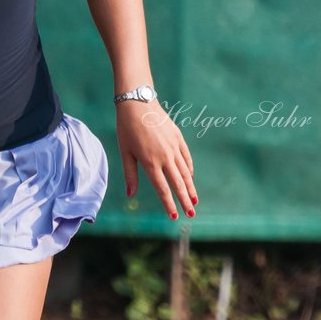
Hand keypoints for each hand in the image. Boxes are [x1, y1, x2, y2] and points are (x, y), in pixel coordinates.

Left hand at [115, 99, 197, 219]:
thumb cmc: (127, 128)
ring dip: (190, 187)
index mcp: (150, 162)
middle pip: (178, 184)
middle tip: (191, 214)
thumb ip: (130, 174)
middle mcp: (165, 157)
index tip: (175, 216)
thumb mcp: (125, 152)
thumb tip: (130, 195)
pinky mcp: (178, 138)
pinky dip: (189, 169)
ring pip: (185, 172)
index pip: (163, 189)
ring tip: (195, 200)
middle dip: (185, 200)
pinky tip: (190, 177)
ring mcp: (173, 147)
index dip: (169, 204)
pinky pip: (186, 157)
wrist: (138, 103)